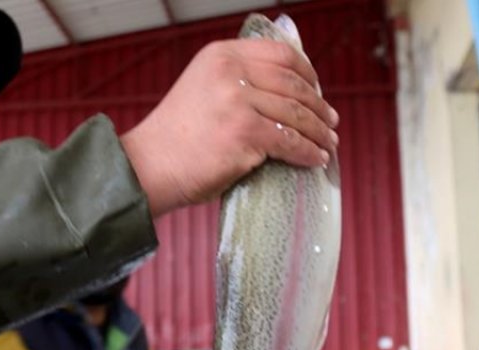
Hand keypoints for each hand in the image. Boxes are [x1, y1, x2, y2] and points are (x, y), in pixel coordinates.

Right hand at [120, 38, 339, 214]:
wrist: (148, 166)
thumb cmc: (177, 137)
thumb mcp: (204, 88)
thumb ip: (237, 82)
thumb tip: (287, 94)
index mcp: (222, 55)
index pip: (280, 54)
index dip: (308, 72)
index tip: (318, 89)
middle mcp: (231, 72)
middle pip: (293, 85)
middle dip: (319, 106)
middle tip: (330, 122)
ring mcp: (238, 102)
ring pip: (296, 115)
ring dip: (319, 132)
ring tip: (328, 143)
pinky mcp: (244, 134)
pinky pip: (290, 142)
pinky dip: (308, 153)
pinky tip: (316, 159)